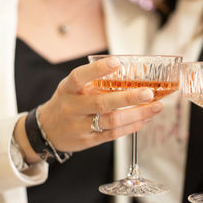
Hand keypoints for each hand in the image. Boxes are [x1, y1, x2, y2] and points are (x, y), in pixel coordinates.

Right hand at [14, 57, 162, 162]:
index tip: (117, 62)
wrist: (46, 131)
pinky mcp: (88, 140)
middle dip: (128, 98)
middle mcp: (73, 108)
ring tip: (155, 107)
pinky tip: (145, 119)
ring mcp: (80, 126)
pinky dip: (131, 126)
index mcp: (68, 90)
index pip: (80, 77)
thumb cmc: (67, 103)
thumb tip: (128, 72)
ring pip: (112, 121)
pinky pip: (113, 134)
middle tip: (148, 93)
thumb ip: (93, 82)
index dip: (97, 70)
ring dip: (136, 114)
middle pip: (102, 103)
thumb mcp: (71, 89)